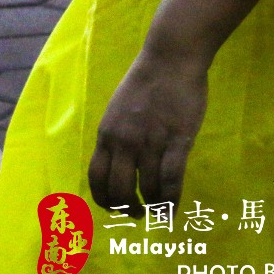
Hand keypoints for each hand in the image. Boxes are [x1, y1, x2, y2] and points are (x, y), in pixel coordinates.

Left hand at [89, 49, 210, 214]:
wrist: (172, 59)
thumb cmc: (148, 80)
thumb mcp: (119, 110)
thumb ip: (118, 135)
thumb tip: (122, 159)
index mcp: (107, 136)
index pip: (96, 179)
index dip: (104, 199)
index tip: (114, 207)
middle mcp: (124, 144)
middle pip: (118, 189)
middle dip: (127, 208)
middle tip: (137, 214)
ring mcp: (151, 142)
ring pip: (146, 187)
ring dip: (152, 205)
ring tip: (158, 211)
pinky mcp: (177, 140)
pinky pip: (171, 178)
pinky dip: (170, 200)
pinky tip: (171, 209)